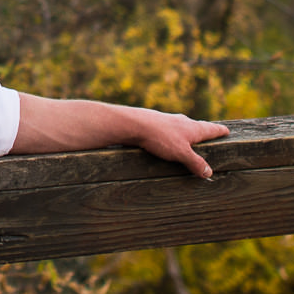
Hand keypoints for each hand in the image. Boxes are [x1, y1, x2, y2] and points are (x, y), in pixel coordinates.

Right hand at [10, 93, 229, 176]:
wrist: (114, 122)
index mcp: (152, 119)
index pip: (171, 120)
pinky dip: (200, 166)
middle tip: (222, 128)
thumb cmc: (104, 125)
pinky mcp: (177, 148)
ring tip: (223, 140)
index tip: (191, 125)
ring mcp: (174, 134)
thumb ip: (93, 131)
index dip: (182, 124)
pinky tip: (207, 174)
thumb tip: (71, 131)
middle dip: (205, 127)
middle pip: (190, 124)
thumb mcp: (101, 129)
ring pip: (196, 136)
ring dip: (209, 138)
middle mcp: (166, 122)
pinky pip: (192, 159)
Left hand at [122, 108, 230, 177]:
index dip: (220, 131)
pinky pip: (171, 129)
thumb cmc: (160, 137)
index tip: (226, 131)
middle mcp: (183, 122)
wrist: (135, 124)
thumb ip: (195, 163)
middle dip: (205, 131)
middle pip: (198, 126)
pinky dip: (175, 134)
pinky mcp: (157, 123)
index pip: (211, 129)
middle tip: (211, 133)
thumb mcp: (181, 153)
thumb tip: (209, 173)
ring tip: (192, 137)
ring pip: (184, 127)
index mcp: (193, 128)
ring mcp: (170, 121)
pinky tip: (170, 138)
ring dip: (189, 132)